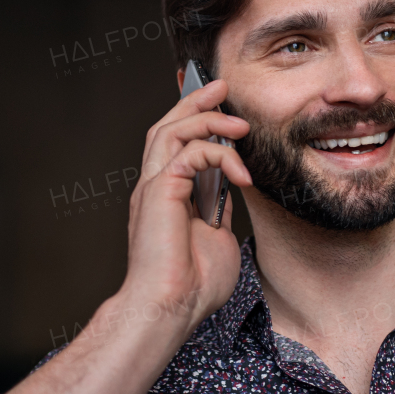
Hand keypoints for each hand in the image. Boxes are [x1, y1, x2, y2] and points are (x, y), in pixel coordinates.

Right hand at [123, 78, 251, 327]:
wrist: (170, 309)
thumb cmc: (192, 287)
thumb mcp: (217, 239)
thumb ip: (219, 211)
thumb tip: (229, 190)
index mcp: (166, 197)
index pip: (175, 144)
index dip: (191, 118)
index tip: (217, 102)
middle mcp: (155, 187)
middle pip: (166, 126)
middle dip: (194, 101)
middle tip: (221, 85)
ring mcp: (153, 188)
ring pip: (170, 130)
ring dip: (206, 118)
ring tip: (238, 122)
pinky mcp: (159, 192)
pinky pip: (187, 153)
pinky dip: (217, 154)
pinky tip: (240, 173)